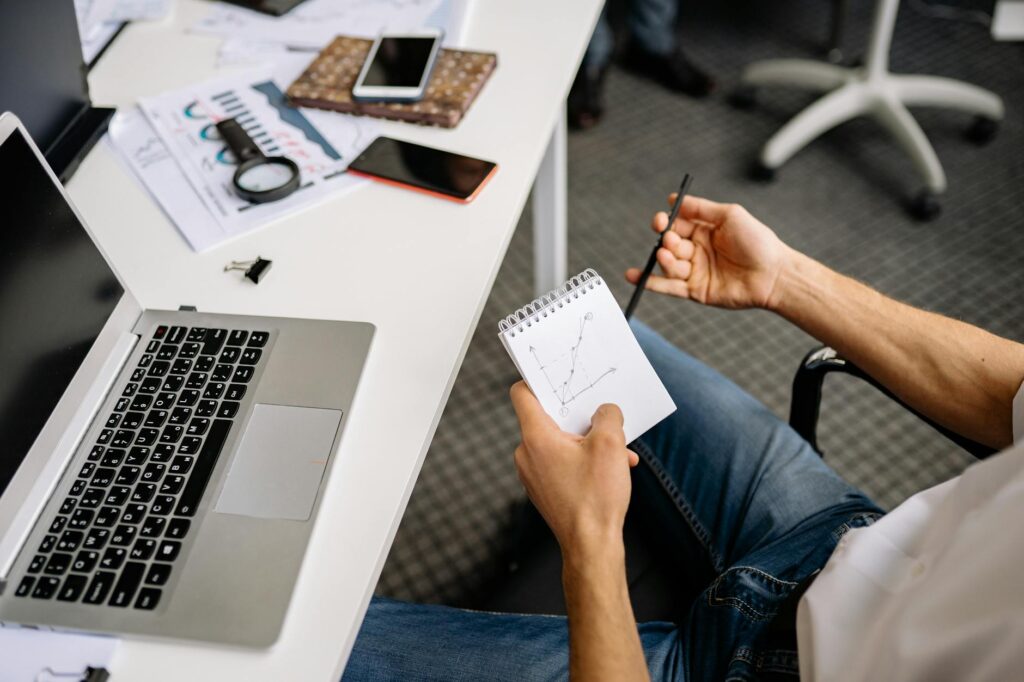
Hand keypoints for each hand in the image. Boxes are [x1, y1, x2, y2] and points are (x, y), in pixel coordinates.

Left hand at [510, 382, 638, 555]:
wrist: (592, 547)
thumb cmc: (595, 500)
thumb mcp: (610, 445)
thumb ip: (608, 416)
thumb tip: (606, 412)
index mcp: (536, 437)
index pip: (522, 393)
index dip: (537, 380)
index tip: (555, 376)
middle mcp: (527, 454)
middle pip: (548, 418)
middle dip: (580, 418)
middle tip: (603, 419)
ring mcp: (533, 473)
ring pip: (560, 443)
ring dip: (589, 443)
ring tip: (618, 453)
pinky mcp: (544, 488)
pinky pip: (562, 462)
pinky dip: (584, 461)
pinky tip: (611, 470)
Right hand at [626, 195, 791, 309]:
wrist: (774, 274)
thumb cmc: (757, 242)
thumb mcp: (729, 215)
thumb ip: (701, 208)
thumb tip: (674, 199)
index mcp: (704, 231)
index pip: (675, 225)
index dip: (665, 223)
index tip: (661, 221)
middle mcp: (697, 251)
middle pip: (670, 244)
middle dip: (667, 241)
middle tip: (671, 241)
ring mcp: (695, 272)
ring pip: (669, 264)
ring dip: (663, 259)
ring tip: (665, 255)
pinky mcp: (696, 291)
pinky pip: (669, 287)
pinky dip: (650, 283)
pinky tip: (634, 276)